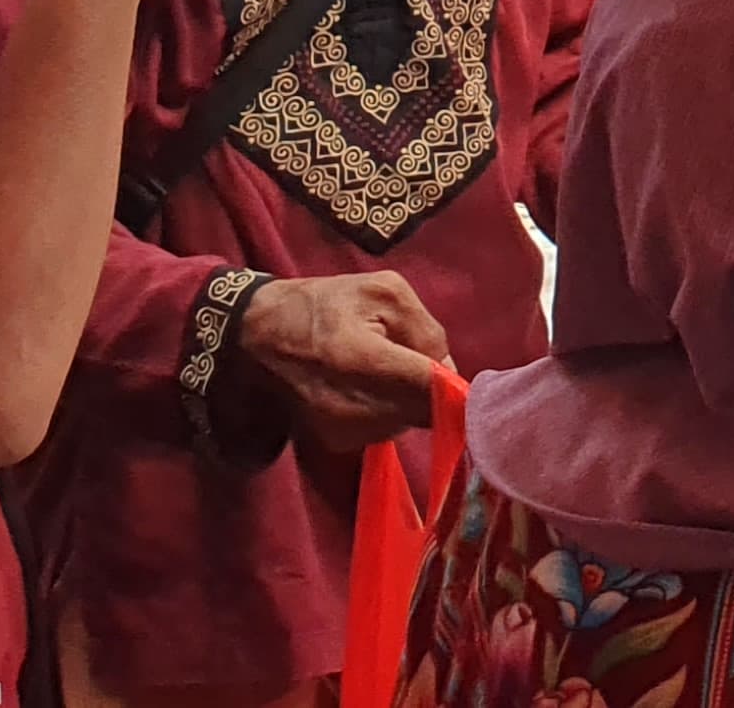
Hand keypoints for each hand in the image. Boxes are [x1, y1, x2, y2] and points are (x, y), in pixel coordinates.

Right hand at [238, 272, 450, 448]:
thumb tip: (448, 372)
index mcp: (357, 358)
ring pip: (410, 422)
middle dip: (436, 389)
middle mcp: (348, 405)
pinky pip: (388, 429)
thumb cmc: (326, 303)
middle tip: (419, 360)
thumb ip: (426, 329)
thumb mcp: (384, 292)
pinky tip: (374, 385)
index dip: (457, 387)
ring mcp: (341, 429)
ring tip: (388, 367)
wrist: (259, 335)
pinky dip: (394, 410)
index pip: (426, 387)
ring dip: (414, 400)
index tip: (473, 383)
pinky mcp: (336, 442)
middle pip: (424, 411)